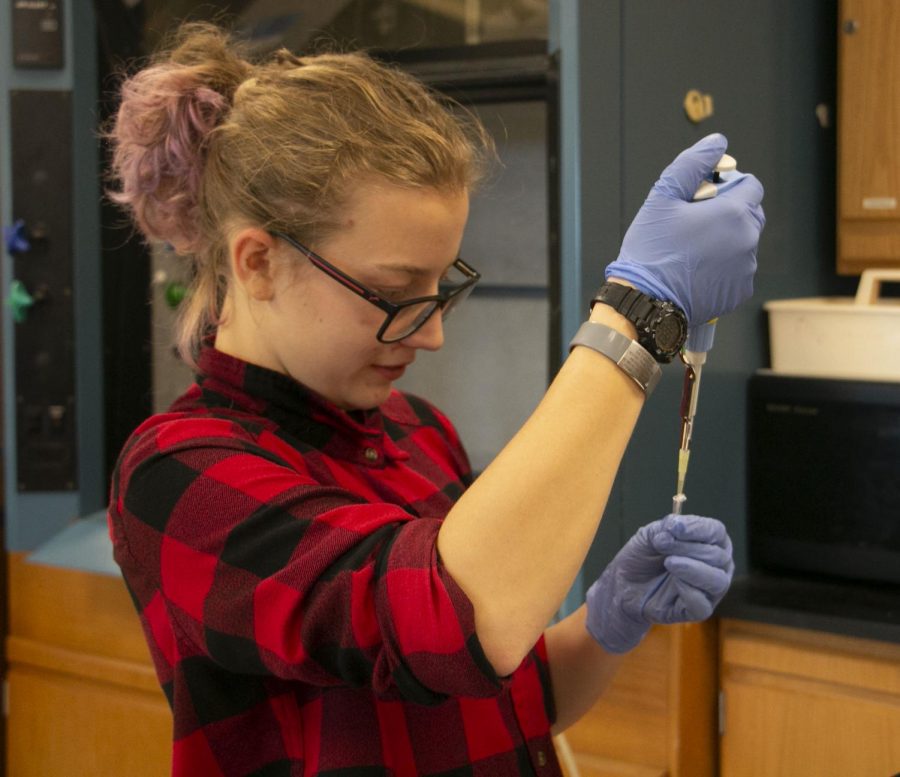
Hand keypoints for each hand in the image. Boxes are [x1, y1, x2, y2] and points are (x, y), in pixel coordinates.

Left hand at [585, 514, 734, 653]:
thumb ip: (666, 527)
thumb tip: (678, 526)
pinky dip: (688, 591)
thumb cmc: (643, 556)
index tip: (674, 527)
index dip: (697, 528)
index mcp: (711, 541)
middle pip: (717, 555)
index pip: (716, 531)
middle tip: (660, 543)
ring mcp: (711, 589)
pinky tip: (673, 582)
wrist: (625, 584)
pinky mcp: (700, 610)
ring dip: (692, 569)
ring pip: (717, 581)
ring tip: (669, 562)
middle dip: (687, 547)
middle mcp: (718, 565)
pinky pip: (702, 604)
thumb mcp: (650, 534)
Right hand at [604, 133, 765, 326]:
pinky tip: (697, 271)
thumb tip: (717, 142)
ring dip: (726, 240)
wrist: (644, 301)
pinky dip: (723, 267)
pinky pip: (738, 270)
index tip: (703, 197)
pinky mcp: (739, 291)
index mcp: (734, 213)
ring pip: (743, 243)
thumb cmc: (650, 250)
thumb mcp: (662, 197)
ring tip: (692, 251)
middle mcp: (748, 240)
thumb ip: (692, 163)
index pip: (751, 186)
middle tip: (694, 224)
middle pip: (750, 214)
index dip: (728, 186)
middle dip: (728, 213)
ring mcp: (746, 269)